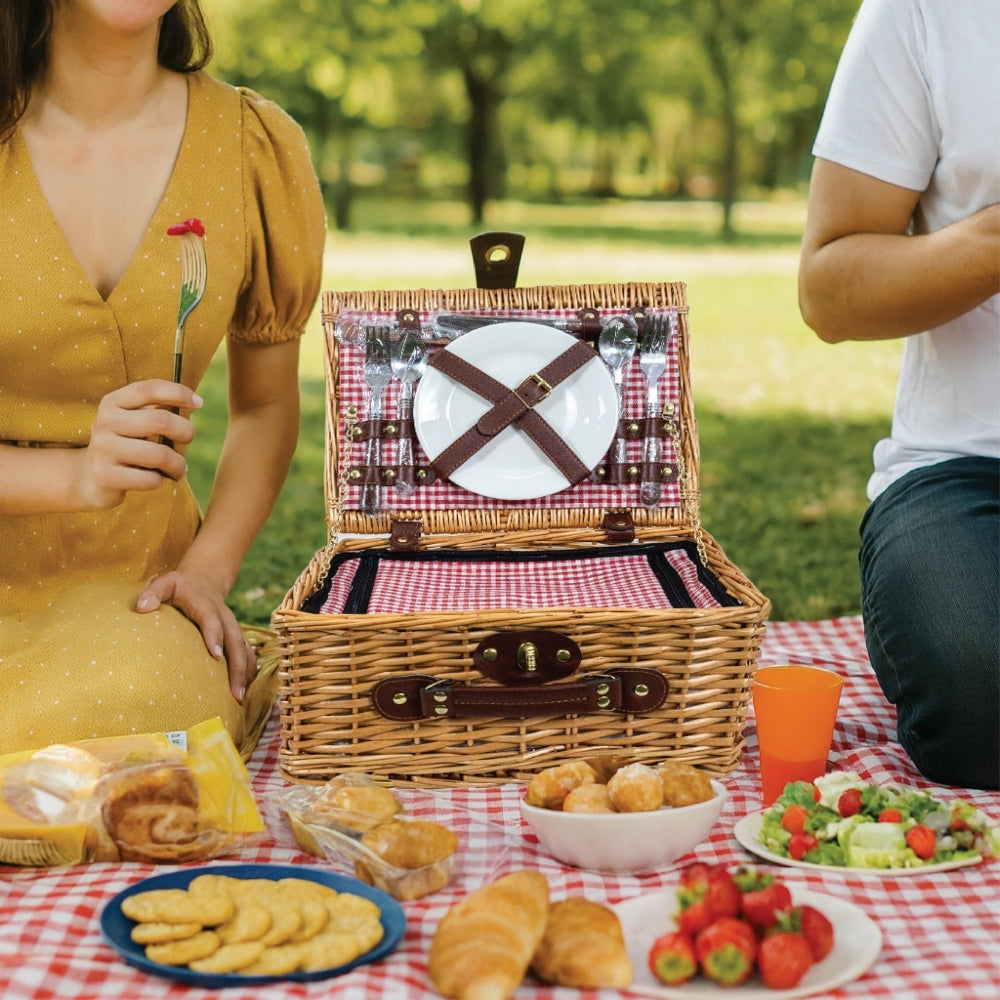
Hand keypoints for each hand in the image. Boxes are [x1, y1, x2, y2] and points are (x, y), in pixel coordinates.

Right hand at [75, 380, 202, 508]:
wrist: (90, 478)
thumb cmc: (126, 445)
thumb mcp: (134, 421)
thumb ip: (158, 410)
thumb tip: (195, 403)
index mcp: (113, 402)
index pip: (149, 389)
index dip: (178, 392)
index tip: (199, 403)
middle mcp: (105, 422)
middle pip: (161, 420)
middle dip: (186, 432)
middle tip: (188, 440)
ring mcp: (103, 448)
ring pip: (160, 454)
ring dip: (178, 464)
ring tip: (179, 468)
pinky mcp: (105, 475)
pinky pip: (150, 479)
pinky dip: (161, 480)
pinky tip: (155, 479)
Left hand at [135, 570, 256, 702]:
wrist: (204, 581)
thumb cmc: (179, 587)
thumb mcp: (165, 583)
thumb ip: (153, 592)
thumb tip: (141, 607)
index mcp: (206, 604)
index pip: (212, 619)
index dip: (215, 635)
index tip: (216, 655)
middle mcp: (224, 616)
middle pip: (235, 640)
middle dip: (237, 666)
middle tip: (235, 692)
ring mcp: (232, 626)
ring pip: (243, 649)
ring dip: (244, 673)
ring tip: (239, 698)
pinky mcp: (236, 635)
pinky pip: (246, 653)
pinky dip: (248, 671)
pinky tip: (243, 690)